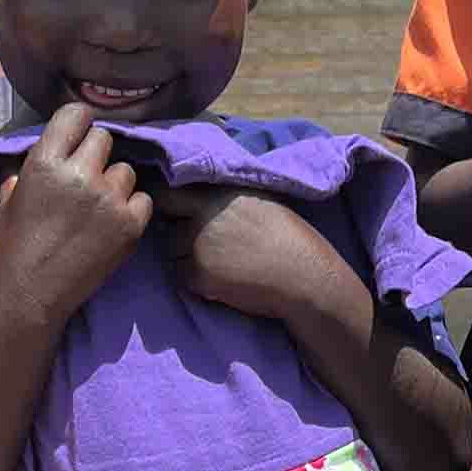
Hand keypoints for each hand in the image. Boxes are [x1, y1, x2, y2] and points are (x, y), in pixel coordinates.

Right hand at [0, 103, 152, 324]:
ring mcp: (109, 199)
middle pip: (104, 139)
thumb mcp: (9, 195)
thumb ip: (30, 164)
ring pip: (125, 170)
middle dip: (95, 156)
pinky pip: (143, 198)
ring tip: (97, 208)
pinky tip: (112, 224)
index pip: (76, 114)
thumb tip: (53, 145)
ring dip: (114, 184)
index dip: (79, 124)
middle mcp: (79, 174)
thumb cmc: (15, 245)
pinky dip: (131, 209)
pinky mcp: (130, 224)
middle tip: (85, 179)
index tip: (79, 137)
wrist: (31, 295)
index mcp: (45, 162)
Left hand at [154, 185, 327, 320]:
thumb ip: (222, 195)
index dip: (170, 202)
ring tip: (219, 260)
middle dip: (180, 230)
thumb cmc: (287, 235)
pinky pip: (182, 275)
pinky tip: (222, 277)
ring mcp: (197, 248)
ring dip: (186, 255)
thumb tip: (196, 192)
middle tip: (207, 240)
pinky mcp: (198, 276)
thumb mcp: (256, 197)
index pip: (169, 193)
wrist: (302, 276)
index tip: (174, 209)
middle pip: (169, 224)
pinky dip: (196, 278)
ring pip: (174, 251)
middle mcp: (201, 217)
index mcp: (216, 194)